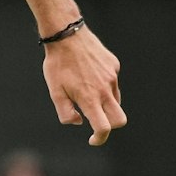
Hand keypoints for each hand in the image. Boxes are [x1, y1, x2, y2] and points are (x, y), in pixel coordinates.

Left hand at [41, 28, 125, 145]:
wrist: (67, 36)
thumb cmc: (57, 66)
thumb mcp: (55, 92)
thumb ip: (66, 113)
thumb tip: (80, 122)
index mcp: (90, 98)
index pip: (104, 127)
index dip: (100, 138)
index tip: (92, 139)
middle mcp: (105, 89)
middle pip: (119, 119)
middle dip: (110, 125)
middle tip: (95, 121)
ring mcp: (112, 77)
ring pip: (116, 100)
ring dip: (105, 104)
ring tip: (85, 91)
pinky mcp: (114, 66)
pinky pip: (113, 83)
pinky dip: (104, 87)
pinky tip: (89, 75)